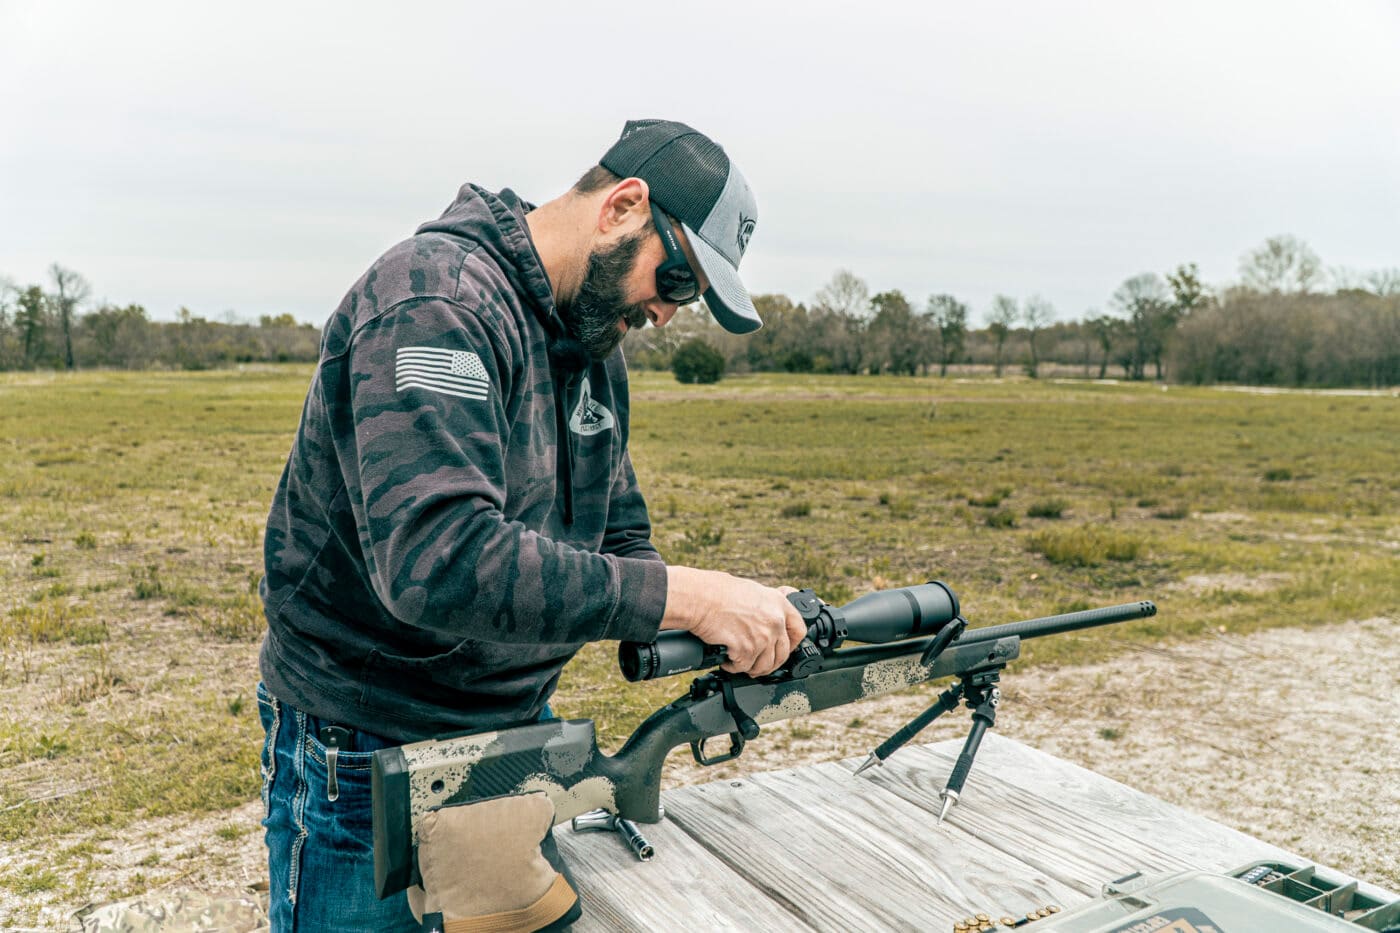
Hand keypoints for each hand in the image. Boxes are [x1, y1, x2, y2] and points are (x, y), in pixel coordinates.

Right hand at [661, 567, 807, 676]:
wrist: (701, 598)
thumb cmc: (718, 591)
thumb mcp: (753, 592)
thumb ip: (766, 608)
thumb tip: (768, 621)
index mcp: (779, 604)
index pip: (799, 630)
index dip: (792, 644)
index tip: (785, 649)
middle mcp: (775, 621)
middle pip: (782, 654)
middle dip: (769, 662)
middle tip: (757, 662)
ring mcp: (763, 637)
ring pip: (764, 665)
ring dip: (751, 667)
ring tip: (740, 662)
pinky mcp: (747, 650)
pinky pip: (743, 667)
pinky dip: (733, 667)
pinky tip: (727, 660)